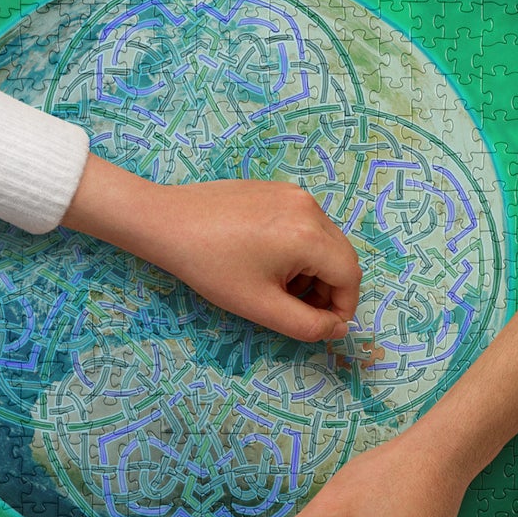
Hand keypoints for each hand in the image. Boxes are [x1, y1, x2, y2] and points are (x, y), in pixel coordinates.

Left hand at [64, 157, 360, 341]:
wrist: (167, 221)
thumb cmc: (211, 266)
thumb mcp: (261, 306)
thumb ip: (307, 325)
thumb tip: (337, 327)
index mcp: (311, 235)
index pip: (350, 277)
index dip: (342, 308)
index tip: (320, 327)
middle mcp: (310, 207)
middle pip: (340, 256)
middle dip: (328, 289)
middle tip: (296, 310)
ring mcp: (293, 193)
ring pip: (323, 240)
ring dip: (312, 270)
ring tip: (277, 287)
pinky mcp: (276, 189)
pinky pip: (304, 223)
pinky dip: (297, 248)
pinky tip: (264, 260)